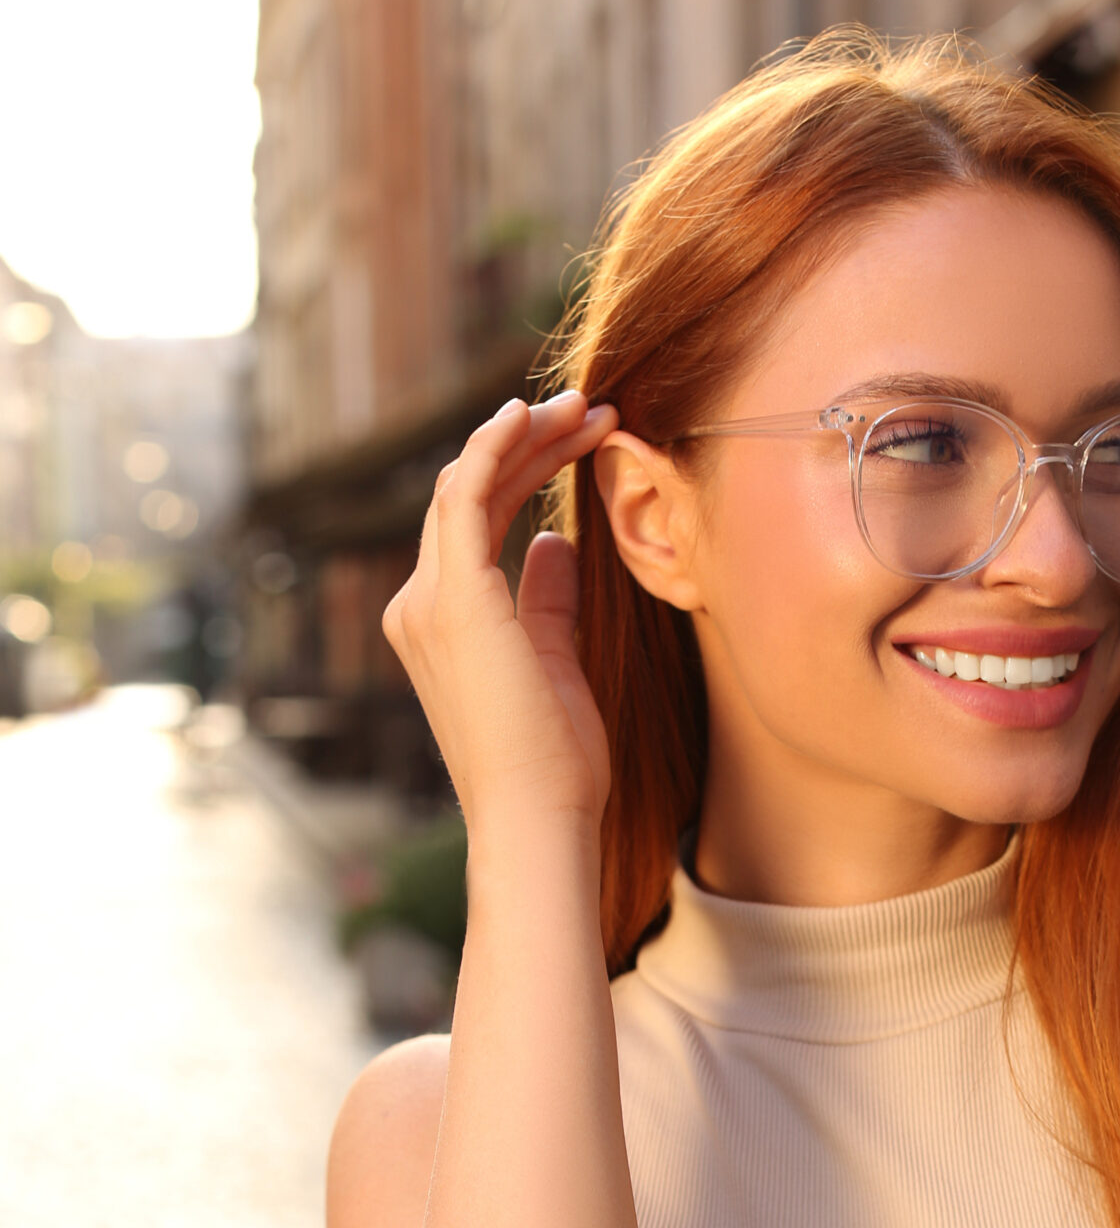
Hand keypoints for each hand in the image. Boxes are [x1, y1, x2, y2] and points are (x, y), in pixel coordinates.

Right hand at [381, 391, 617, 829]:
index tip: (585, 440)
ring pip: (468, 485)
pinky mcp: (453, 600)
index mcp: (442, 625)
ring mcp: (428, 602)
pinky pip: (465, 496)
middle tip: (593, 411)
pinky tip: (531, 416)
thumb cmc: (555, 766)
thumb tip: (554, 542)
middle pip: (470, 494)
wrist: (538, 819)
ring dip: (526, 437)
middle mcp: (419, 607)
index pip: (477, 522)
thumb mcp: (557, 665)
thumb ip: (547, 601)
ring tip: (587, 409)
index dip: (527, 471)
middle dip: (532, 444)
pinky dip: (495, 448)